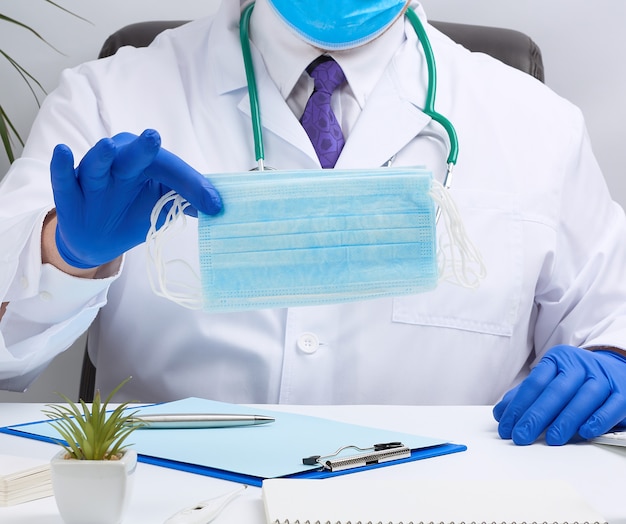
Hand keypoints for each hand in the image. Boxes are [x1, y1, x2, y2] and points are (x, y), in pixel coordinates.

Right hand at [50, 129, 221, 268]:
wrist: (98, 239)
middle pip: (133, 155)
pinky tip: (62, 152)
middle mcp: (120, 164)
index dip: (192, 185)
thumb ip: (188, 201)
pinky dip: (60, 167)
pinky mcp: (69, 194)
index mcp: (148, 165)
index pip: (171, 170)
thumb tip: (220, 205)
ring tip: (108, 146)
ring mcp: (92, 178)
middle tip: (154, 138)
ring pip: (97, 164)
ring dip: (101, 156)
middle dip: (143, 148)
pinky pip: (62, 180)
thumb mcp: (164, 208)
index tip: (214, 205)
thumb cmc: (134, 213)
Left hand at [493, 345, 625, 444]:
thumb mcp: (550, 378)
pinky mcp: (623, 392)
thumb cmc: (576, 378)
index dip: (518, 406)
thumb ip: (526, 395)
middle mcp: (580, 366)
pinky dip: (598, 420)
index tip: (507, 426)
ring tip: (551, 439)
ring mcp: (602, 378)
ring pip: (583, 399)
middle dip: (536, 416)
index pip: (534, 383)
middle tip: (521, 436)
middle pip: (556, 392)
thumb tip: (501, 414)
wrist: (615, 365)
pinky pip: (611, 407)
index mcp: (557, 360)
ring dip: (566, 421)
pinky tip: (585, 432)